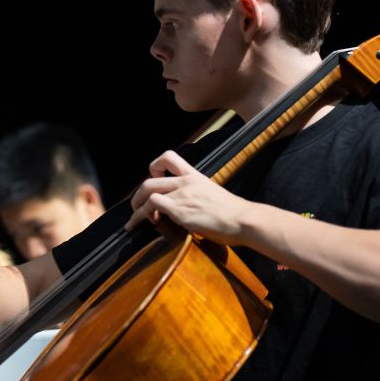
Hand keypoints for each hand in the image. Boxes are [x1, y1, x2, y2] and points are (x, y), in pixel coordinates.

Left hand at [126, 150, 251, 243]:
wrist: (244, 220)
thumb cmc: (234, 214)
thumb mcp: (214, 195)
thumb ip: (198, 195)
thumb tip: (191, 206)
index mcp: (195, 176)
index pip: (169, 157)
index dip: (155, 167)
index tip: (155, 180)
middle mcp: (186, 182)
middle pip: (149, 179)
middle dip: (138, 195)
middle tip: (137, 207)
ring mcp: (182, 195)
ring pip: (147, 192)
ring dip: (136, 208)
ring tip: (135, 221)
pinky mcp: (180, 210)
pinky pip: (152, 205)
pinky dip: (144, 215)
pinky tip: (150, 224)